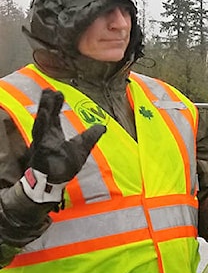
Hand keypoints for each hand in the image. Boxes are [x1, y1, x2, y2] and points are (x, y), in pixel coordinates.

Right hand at [20, 89, 104, 203]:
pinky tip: (43, 117)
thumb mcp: (83, 147)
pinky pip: (40, 138)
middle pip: (46, 117)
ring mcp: (41, 143)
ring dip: (44, 111)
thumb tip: (102, 126)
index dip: (55, 105)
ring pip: (41, 124)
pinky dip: (41, 127)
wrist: (55, 181)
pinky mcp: (40, 151)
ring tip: (46, 98)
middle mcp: (46, 136)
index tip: (57, 92)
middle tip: (49, 90)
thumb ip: (91, 136)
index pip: (54, 116)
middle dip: (47, 104)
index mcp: (53, 134)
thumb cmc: (65, 165)